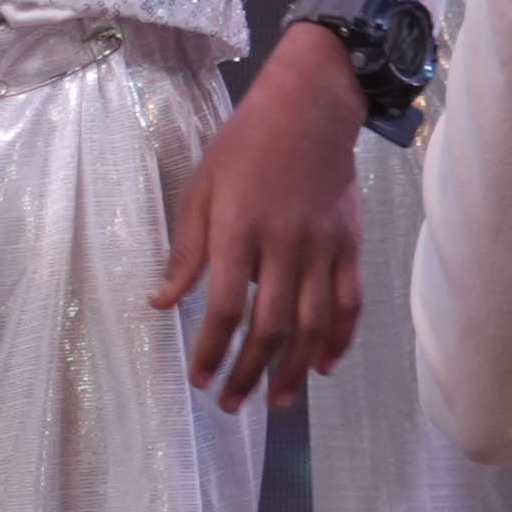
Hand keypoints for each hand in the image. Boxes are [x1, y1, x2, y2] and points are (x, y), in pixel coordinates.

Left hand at [155, 28, 366, 407]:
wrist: (311, 108)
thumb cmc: (245, 145)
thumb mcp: (202, 187)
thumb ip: (186, 249)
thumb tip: (162, 301)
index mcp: (239, 228)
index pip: (224, 306)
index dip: (211, 349)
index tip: (199, 379)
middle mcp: (284, 244)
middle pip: (270, 326)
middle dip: (249, 372)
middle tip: (232, 404)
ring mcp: (323, 247)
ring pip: (312, 324)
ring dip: (294, 370)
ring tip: (277, 402)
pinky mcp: (350, 245)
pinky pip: (350, 303)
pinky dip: (339, 339)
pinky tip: (323, 366)